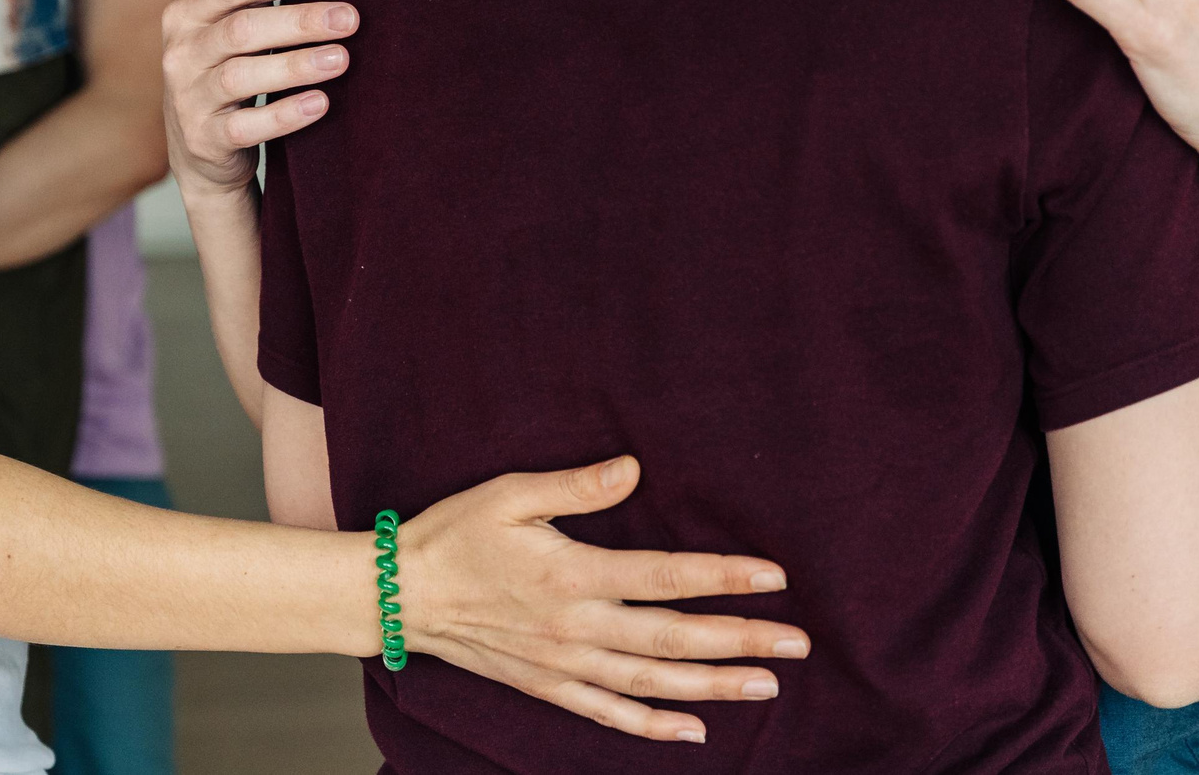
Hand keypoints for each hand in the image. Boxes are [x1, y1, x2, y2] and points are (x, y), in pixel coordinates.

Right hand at [160, 0, 354, 203]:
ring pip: (241, 76)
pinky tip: (321, 103)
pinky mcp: (205, 141)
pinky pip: (245, 127)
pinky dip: (284, 115)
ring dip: (295, 65)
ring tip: (343, 58)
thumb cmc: (227, 67)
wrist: (201, 150)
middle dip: (299, 21)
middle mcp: (180, 54)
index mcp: (187, 14)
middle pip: (242, 30)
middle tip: (351, 17)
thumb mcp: (235, 18)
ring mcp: (189, 100)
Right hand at [397, 455, 807, 743]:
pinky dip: (653, 727)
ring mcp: (563, 664)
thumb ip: (576, 486)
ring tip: (766, 684)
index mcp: (571, 574)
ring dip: (713, 685)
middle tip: (797, 644)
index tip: (774, 577)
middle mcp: (575, 627)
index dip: (722, 577)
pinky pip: (609, 714)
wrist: (400, 594)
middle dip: (740, 640)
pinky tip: (693, 730)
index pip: (665, 577)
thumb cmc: (455, 533)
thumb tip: (633, 467)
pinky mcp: (547, 685)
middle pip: (674, 639)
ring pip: (652, 683)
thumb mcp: (509, 493)